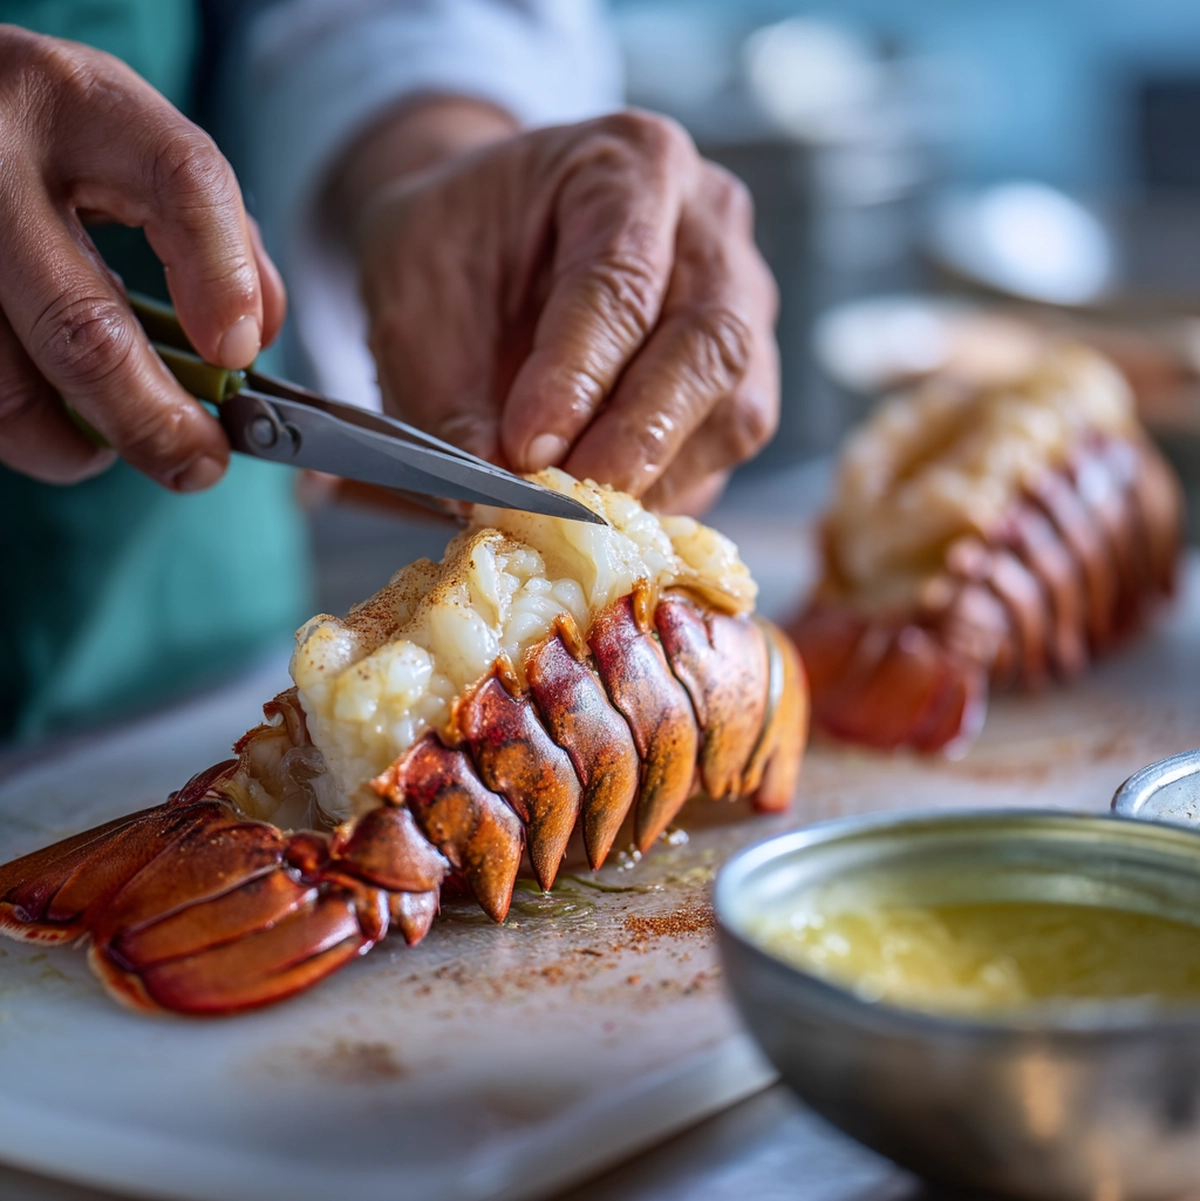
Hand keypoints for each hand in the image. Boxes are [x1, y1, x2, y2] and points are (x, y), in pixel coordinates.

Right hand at [0, 25, 285, 489]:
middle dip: (152, 421)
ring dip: (74, 442)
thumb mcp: (136, 147)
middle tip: (198, 463)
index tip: (239, 357)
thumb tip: (252, 339)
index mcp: (86, 105)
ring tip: (112, 445)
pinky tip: (52, 415)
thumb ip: (212, 233)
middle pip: (83, 327)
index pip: (181, 183)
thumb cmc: (58, 139)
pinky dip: (23, 426)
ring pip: (7, 384)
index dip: (223, 282)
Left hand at [340, 103, 777, 512]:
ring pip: (736, 405)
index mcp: (631, 163)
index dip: (576, 377)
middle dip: (638, 436)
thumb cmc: (457, 247)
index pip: (620, 281)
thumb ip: (447, 391)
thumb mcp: (416, 296)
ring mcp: (744, 299)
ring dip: (658, 474)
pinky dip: (669, 487)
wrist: (492, 235)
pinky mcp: (745, 370)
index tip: (526, 451)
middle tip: (571, 502)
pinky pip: (728, 443)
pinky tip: (609, 508)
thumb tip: (489, 490)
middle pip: (708, 344)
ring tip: (579, 513)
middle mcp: (710, 224)